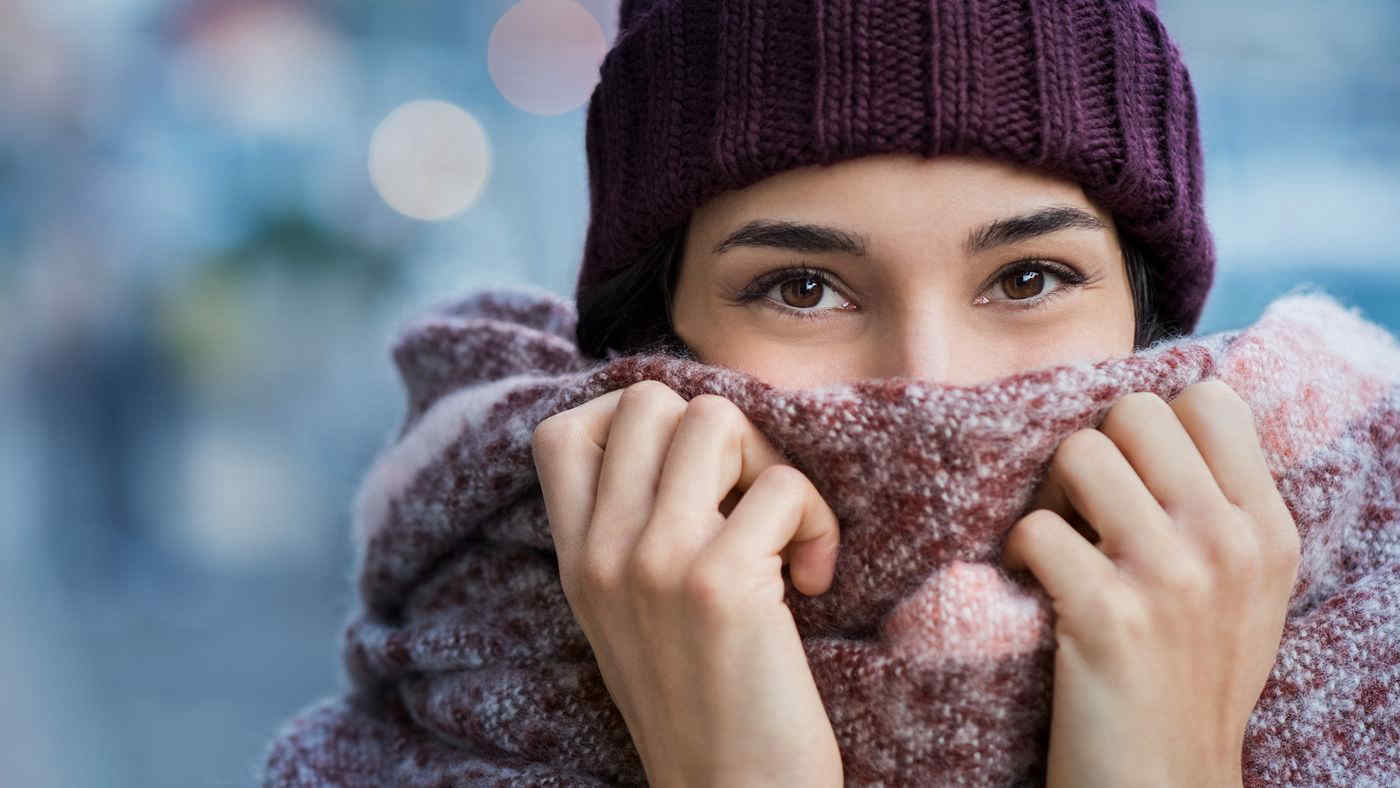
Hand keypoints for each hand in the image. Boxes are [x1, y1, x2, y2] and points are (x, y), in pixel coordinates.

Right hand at [530, 380, 843, 786]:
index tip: (689, 475)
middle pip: (650, 401)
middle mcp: (602, 552)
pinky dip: (818, 522)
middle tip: (747, 500)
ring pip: (715, 419)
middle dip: (719, 433)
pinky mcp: (719, 582)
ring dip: (770, 464)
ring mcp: (655, 561)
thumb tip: (688, 436)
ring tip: (784, 533)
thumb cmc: (702, 705)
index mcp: (576, 561)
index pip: (563, 433)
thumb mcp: (629, 617)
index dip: (634, 423)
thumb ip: (630, 535)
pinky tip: (815, 581)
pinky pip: (783, 485)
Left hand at [1002, 380, 1300, 786]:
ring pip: (1079, 453)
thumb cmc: (1190, 682)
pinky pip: (1035, 529)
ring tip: (1057, 547)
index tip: (1133, 478)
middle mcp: (1227, 542)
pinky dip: (1017, 554)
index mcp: (1267, 529)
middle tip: (1082, 511)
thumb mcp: (1245, 591)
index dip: (1153, 426)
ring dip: (1049, 497)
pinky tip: (1031, 589)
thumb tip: (1158, 423)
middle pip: (1134, 413)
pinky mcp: (1108, 616)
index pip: (1210, 399)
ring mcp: (1171, 576)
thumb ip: (1220, 509)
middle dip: (1094, 451)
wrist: (1166, 785)